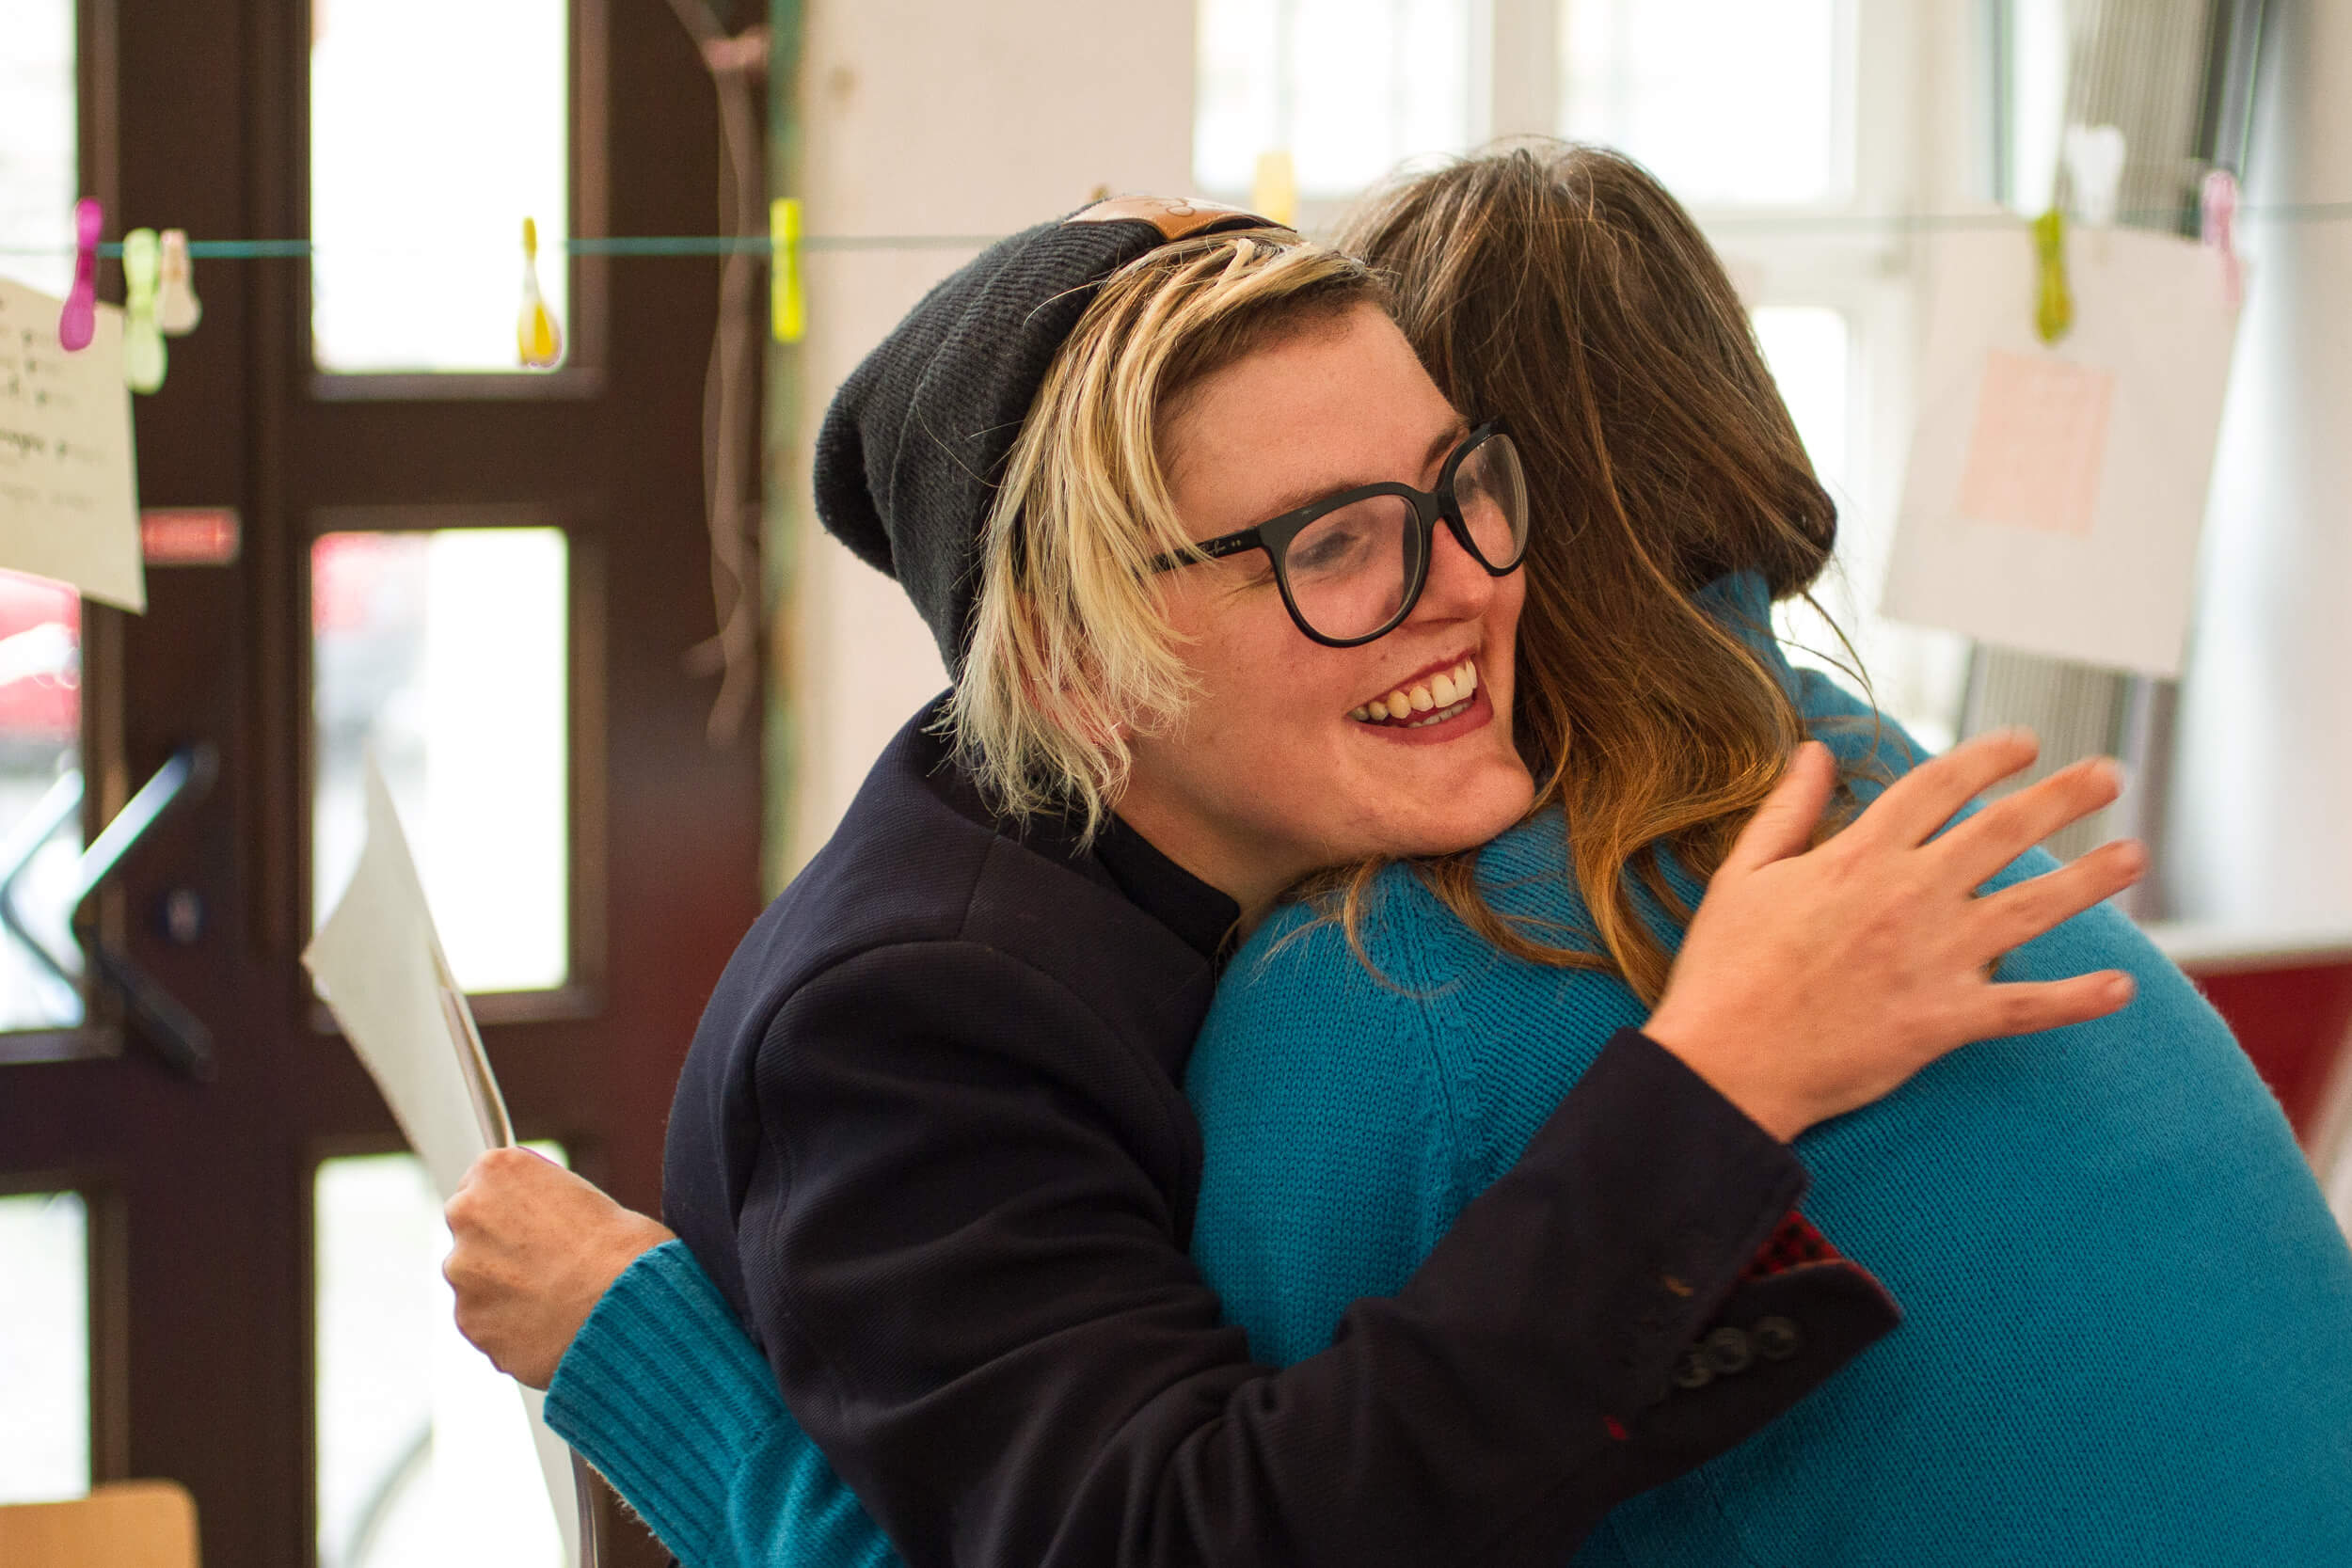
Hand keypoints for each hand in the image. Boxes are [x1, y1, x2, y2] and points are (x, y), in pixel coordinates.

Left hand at [442, 1147, 674, 1388]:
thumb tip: (536, 1222)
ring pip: (477, 1281)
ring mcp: (462, 1272)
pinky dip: (509, 1326)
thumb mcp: (584, 1195)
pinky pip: (486, 1322)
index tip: (536, 1223)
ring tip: (556, 1301)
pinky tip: (548, 1326)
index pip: (485, 1183)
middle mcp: (467, 1214)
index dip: (514, 1206)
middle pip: (473, 1231)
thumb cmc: (623, 1249)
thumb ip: (541, 1203)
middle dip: (502, 1247)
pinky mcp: (469, 1321)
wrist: (626, 1310)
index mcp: (496, 1171)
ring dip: (505, 1289)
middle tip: (549, 1264)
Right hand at [1644, 729, 2142, 1141]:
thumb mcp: (1742, 875)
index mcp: (1858, 856)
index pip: (1938, 786)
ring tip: (2135, 856)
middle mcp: (1908, 896)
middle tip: (2110, 773)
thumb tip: (1815, 752)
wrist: (1725, 1064)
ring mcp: (1933, 958)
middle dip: (2063, 796)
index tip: (2024, 741)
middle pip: (2002, 830)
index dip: (1988, 757)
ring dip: (2090, 879)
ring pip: (2032, 907)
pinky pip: (2025, 1008)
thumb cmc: (1724, 970)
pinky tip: (2121, 989)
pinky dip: (2076, 1001)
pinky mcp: (1943, 1020)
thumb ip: (1787, 810)